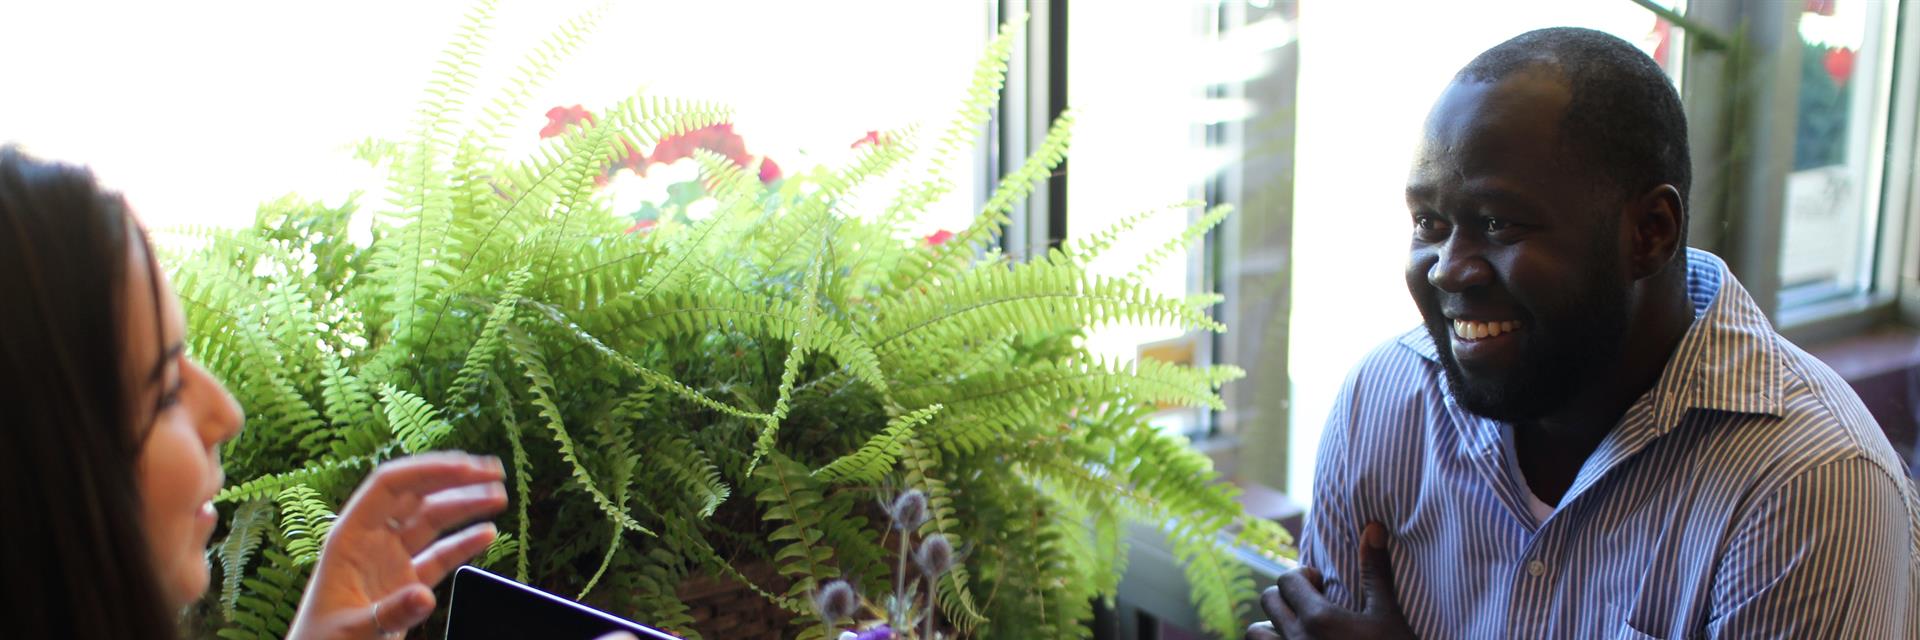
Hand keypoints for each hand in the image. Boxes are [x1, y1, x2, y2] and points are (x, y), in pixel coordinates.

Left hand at [287, 452, 508, 639]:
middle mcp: (371, 541)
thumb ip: (391, 613)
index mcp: (350, 538)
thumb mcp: (352, 630)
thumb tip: (426, 597)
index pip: (390, 487)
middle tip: (493, 472)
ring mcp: (389, 560)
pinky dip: (463, 542)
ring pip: (431, 520)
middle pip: (416, 495)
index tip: (467, 468)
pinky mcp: (405, 582)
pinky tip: (486, 533)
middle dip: (454, 479)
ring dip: (464, 505)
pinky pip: (439, 554)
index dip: (428, 471)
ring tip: (498, 497)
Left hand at [1245, 522, 1415, 639]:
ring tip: (1296, 626)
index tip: (1320, 583)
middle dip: (1286, 595)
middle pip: (1269, 601)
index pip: (1287, 580)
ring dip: (1271, 624)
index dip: (1302, 576)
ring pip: (1256, 633)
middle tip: (1310, 602)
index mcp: (1318, 618)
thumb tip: (1372, 526)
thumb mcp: (1388, 614)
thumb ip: (1374, 571)